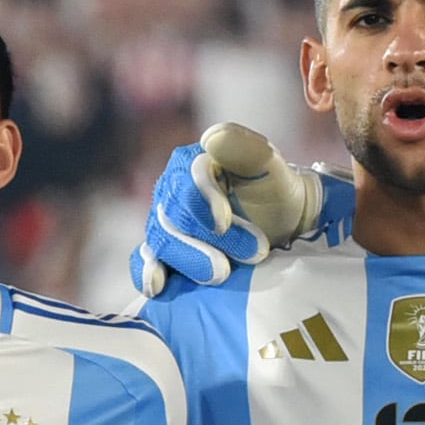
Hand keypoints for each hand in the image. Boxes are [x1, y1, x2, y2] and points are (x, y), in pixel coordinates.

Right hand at [132, 129, 347, 295]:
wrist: (281, 224)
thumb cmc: (274, 190)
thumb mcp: (270, 165)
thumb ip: (245, 148)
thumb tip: (211, 139)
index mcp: (192, 162)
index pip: (187, 182)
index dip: (204, 202)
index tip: (224, 223)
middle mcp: (170, 189)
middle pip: (174, 216)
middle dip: (207, 238)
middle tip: (252, 254)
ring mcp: (164, 222)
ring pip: (162, 240)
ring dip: (190, 259)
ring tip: (221, 275)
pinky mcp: (163, 251)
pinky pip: (144, 260)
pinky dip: (146, 272)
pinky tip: (157, 285)